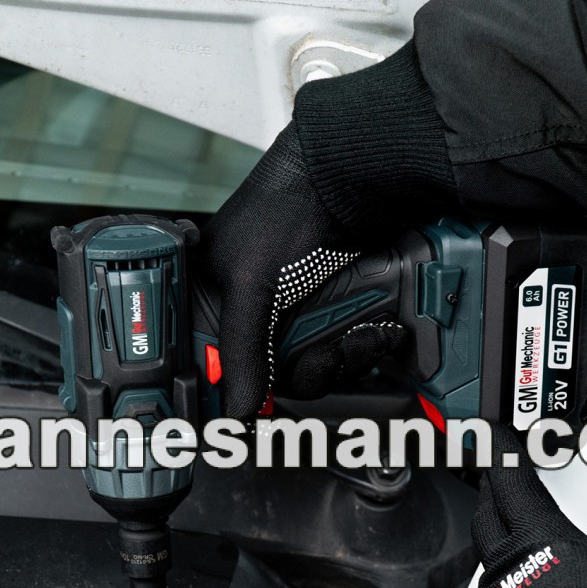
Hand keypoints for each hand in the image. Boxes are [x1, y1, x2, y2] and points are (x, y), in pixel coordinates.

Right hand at [200, 44, 456, 417]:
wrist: (354, 181)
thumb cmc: (286, 211)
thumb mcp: (253, 286)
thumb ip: (241, 350)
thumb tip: (237, 406)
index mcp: (211, 298)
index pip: (222, 369)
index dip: (249, 387)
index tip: (270, 398)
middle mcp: (250, 308)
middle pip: (274, 374)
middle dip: (313, 368)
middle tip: (333, 354)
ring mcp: (292, 308)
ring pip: (313, 364)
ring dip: (345, 358)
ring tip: (365, 337)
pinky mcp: (329, 305)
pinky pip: (339, 345)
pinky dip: (360, 344)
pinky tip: (375, 331)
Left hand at [464, 423, 586, 587]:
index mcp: (541, 543)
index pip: (512, 481)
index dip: (504, 453)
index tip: (498, 437)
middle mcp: (504, 575)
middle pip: (486, 520)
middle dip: (492, 497)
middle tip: (499, 485)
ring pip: (485, 576)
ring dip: (500, 564)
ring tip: (522, 564)